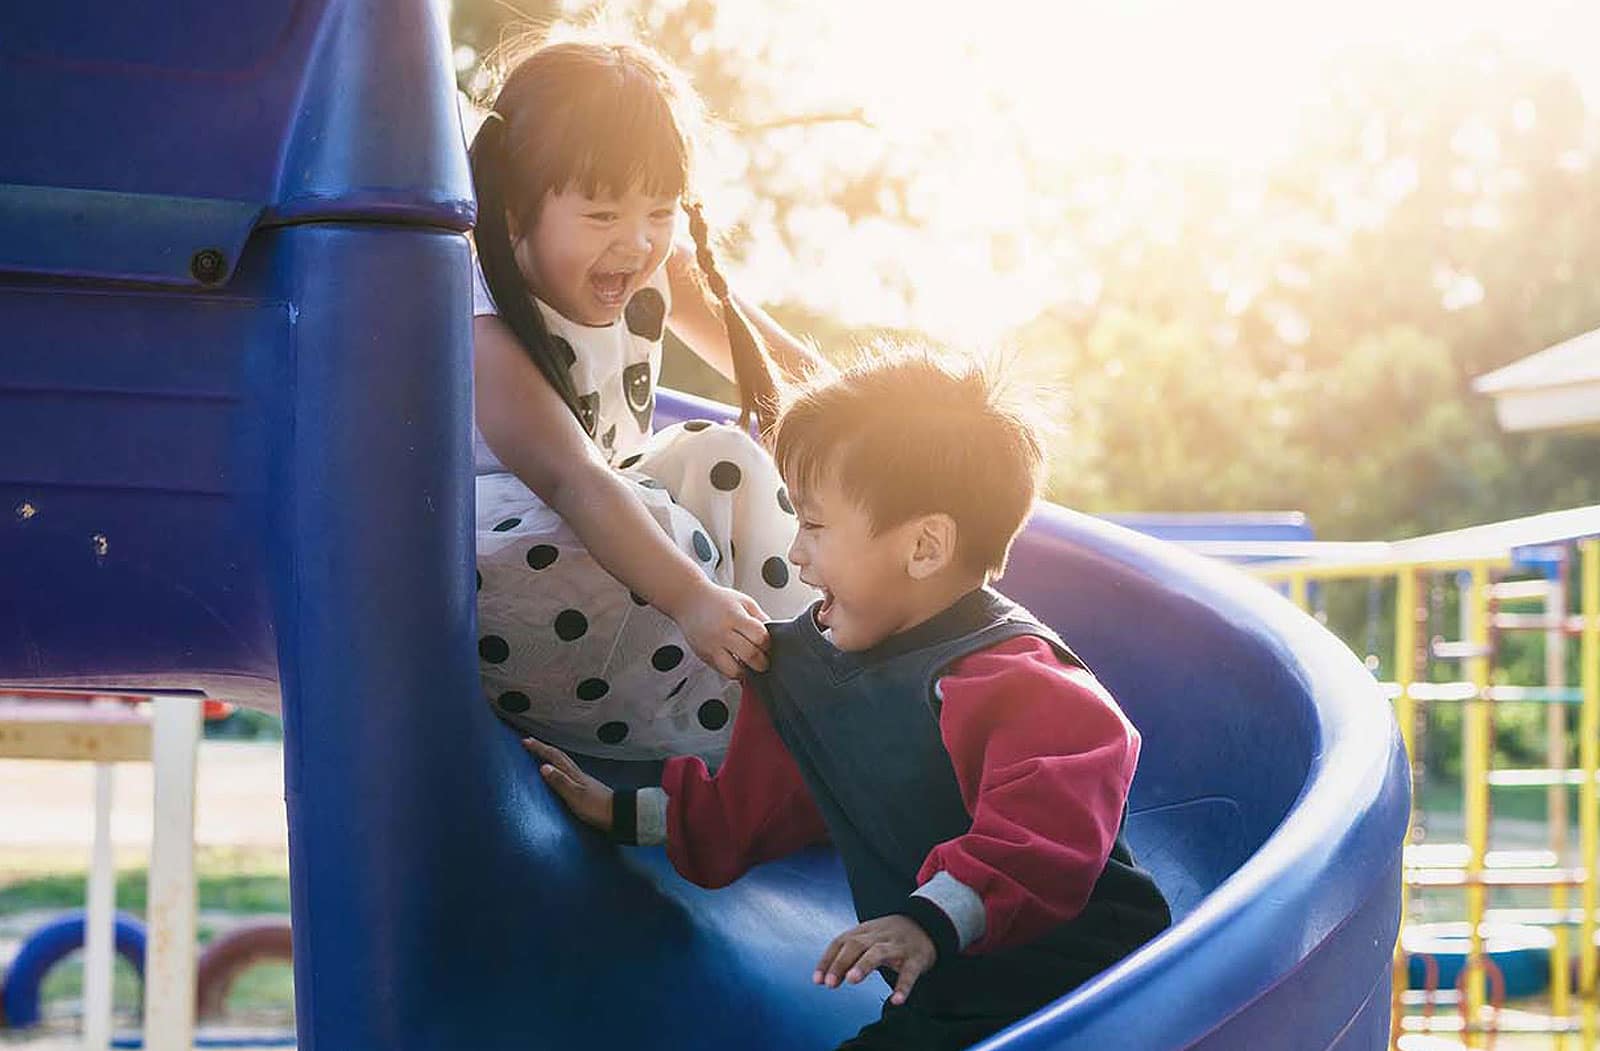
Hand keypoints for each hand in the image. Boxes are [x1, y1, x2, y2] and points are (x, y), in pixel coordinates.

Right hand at [523, 738, 611, 830]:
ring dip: (551, 757)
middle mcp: (578, 774)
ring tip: (542, 755)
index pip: (554, 757)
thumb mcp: (575, 796)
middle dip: (543, 748)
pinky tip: (559, 774)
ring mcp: (583, 781)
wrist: (619, 815)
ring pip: (564, 763)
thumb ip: (560, 782)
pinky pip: (567, 772)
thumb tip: (543, 767)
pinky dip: (559, 768)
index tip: (525, 741)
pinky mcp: (586, 789)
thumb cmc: (596, 808)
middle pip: (559, 756)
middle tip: (530, 743)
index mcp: (573, 775)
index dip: (539, 748)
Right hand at [671, 581, 770, 678]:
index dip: (767, 644)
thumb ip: (760, 618)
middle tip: (764, 661)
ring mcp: (711, 646)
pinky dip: (732, 671)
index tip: (768, 645)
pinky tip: (736, 663)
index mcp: (735, 617)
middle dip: (762, 662)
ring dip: (746, 672)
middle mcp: (722, 633)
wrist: (689, 600)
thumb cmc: (718, 600)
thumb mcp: (744, 602)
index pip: (759, 637)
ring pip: (734, 671)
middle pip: (750, 655)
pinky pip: (721, 671)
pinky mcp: (704, 655)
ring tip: (749, 665)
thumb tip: (775, 634)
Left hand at [814, 916, 936, 1004]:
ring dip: (864, 965)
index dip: (828, 960)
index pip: (841, 942)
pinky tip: (896, 1000)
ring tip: (852, 979)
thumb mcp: (869, 939)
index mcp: (864, 932)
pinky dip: (903, 986)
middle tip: (830, 983)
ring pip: (879, 952)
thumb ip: (848, 956)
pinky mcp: (916, 958)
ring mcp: (897, 947)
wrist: (928, 925)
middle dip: (841, 963)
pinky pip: (909, 972)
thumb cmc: (890, 937)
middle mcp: (878, 937)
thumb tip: (824, 979)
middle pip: (856, 945)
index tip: (818, 980)